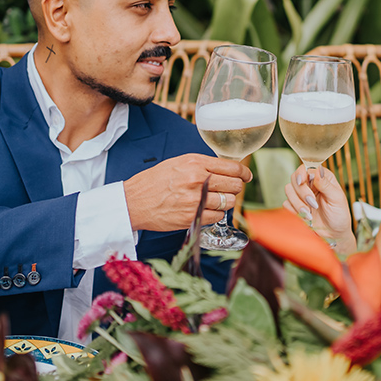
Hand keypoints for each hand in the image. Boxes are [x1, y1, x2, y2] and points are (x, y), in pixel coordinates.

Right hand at [124, 154, 251, 230]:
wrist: (133, 201)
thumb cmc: (154, 182)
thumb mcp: (178, 164)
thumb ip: (201, 165)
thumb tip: (224, 170)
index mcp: (195, 163)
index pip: (232, 167)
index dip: (243, 173)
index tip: (246, 176)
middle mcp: (198, 179)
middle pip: (234, 185)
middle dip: (234, 188)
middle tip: (228, 190)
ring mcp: (195, 199)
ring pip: (227, 202)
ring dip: (223, 202)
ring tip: (212, 201)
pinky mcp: (192, 217)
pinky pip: (216, 217)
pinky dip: (214, 215)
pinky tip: (203, 210)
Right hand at [283, 165, 355, 254]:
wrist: (334, 235)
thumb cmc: (339, 216)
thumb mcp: (337, 199)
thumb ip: (326, 184)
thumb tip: (317, 171)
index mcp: (322, 178)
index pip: (306, 168)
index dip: (302, 174)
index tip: (302, 182)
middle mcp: (310, 184)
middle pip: (294, 178)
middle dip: (301, 192)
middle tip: (312, 203)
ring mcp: (301, 195)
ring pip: (288, 190)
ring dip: (298, 203)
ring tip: (310, 213)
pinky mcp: (295, 206)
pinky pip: (286, 203)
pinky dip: (294, 211)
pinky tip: (306, 217)